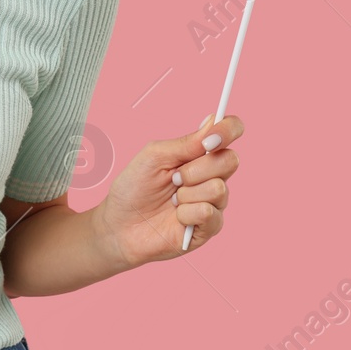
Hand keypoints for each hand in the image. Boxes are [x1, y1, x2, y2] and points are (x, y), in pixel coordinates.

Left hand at [92, 114, 243, 267]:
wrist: (119, 225)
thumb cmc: (134, 188)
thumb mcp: (154, 157)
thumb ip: (186, 143)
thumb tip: (213, 122)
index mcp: (200, 153)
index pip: (231, 131)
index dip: (228, 130)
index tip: (210, 140)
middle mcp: (212, 175)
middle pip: (229, 160)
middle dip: (196, 169)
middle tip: (174, 178)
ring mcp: (214, 201)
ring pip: (218, 188)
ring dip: (187, 194)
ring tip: (171, 200)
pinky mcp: (210, 227)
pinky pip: (208, 213)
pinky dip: (186, 213)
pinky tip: (176, 217)